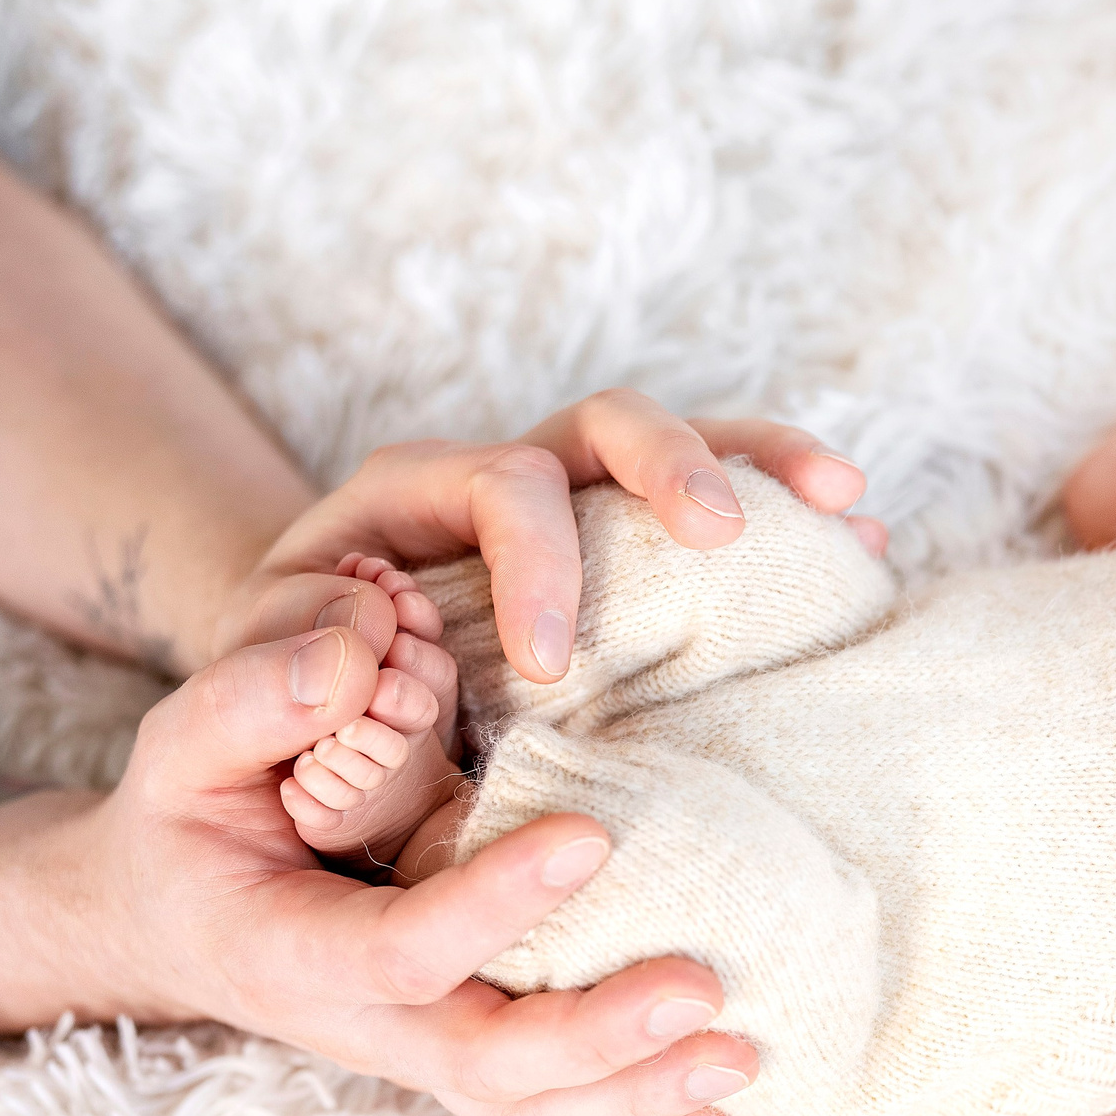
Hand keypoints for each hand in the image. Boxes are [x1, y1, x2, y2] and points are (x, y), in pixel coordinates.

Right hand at [94, 622, 755, 1115]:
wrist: (168, 919)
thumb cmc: (189, 818)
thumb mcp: (179, 749)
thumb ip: (246, 703)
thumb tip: (345, 661)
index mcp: (292, 950)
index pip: (399, 949)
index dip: (492, 904)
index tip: (592, 836)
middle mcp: (362, 1026)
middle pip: (485, 1063)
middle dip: (597, 1034)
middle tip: (703, 985)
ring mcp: (415, 1057)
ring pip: (529, 1112)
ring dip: (639, 1097)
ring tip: (739, 1060)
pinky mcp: (456, 1066)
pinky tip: (717, 1113)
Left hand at [199, 390, 885, 678]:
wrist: (304, 694)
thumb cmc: (293, 692)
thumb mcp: (254, 679)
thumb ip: (284, 668)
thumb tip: (352, 653)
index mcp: (414, 494)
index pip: (496, 483)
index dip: (536, 561)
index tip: (556, 665)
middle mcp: (506, 474)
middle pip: (601, 421)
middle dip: (669, 462)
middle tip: (720, 532)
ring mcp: (578, 501)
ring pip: (679, 441)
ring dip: (764, 460)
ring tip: (846, 504)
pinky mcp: (629, 546)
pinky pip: (721, 500)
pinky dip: (789, 505)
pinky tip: (862, 538)